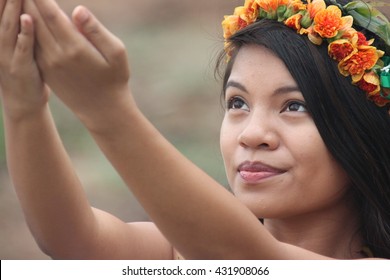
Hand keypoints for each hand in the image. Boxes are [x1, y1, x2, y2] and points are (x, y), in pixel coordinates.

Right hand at [0, 0, 49, 120]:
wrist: (23, 103)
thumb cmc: (24, 69)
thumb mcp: (18, 44)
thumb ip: (17, 24)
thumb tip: (26, 7)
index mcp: (0, 33)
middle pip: (0, 10)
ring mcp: (7, 55)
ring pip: (8, 26)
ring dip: (12, 6)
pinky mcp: (21, 68)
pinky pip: (23, 49)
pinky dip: (24, 34)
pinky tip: (28, 19)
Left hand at [24, 0, 130, 124]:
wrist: (103, 109)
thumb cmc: (114, 79)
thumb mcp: (116, 53)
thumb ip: (96, 30)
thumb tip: (77, 10)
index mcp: (75, 48)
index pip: (51, 14)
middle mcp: (56, 55)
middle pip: (35, 20)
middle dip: (28, 1)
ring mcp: (48, 65)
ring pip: (30, 32)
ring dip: (24, 13)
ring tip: (21, 0)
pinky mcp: (45, 72)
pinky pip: (31, 46)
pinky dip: (26, 30)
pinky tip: (26, 19)